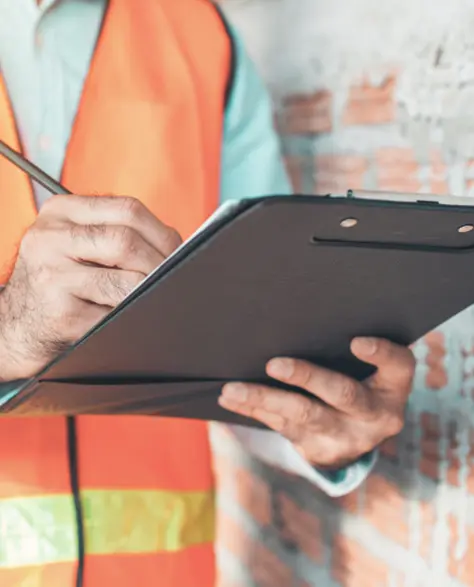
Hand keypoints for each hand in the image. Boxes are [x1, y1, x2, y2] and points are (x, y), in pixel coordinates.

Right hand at [0, 195, 181, 380]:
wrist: (14, 327)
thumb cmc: (58, 283)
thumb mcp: (74, 244)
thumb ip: (115, 234)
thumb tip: (177, 248)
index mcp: (59, 212)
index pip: (127, 210)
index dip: (162, 233)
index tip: (178, 252)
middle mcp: (48, 238)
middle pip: (126, 242)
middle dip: (160, 264)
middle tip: (173, 279)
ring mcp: (51, 276)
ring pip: (126, 282)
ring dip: (148, 293)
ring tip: (153, 298)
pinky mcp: (60, 314)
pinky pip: (115, 315)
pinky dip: (132, 317)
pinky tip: (129, 318)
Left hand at [219, 337, 414, 468]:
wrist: (353, 439)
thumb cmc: (359, 383)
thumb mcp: (369, 371)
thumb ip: (348, 347)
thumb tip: (299, 310)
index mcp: (393, 388)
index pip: (398, 367)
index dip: (381, 354)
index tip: (357, 341)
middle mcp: (374, 416)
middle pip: (343, 394)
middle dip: (307, 378)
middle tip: (275, 364)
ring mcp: (345, 436)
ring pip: (303, 415)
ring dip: (264, 399)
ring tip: (233, 389)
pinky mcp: (316, 449)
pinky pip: (280, 427)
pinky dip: (253, 409)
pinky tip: (231, 398)